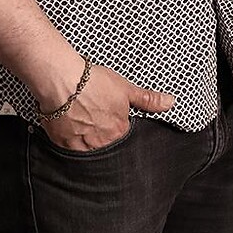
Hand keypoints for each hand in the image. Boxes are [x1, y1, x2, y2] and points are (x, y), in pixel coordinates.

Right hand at [38, 63, 173, 150]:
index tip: (113, 121)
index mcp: (119, 132)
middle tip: (96, 122)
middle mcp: (101, 143)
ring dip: (89, 142)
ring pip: (89, 151)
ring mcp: (80, 146)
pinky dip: (72, 143)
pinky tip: (71, 131)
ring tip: (84, 125)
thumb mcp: (126, 89)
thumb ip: (148, 100)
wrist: (63, 81)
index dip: (120, 129)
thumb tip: (170, 103)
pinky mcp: (62, 145)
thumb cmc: (94, 83)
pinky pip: (70, 151)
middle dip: (104, 138)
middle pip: (106, 147)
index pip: (125, 138)